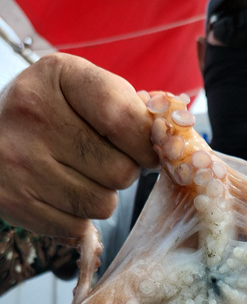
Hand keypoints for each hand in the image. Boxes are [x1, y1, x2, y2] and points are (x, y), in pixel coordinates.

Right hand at [0, 53, 157, 237]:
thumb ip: (128, 109)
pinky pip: (78, 226)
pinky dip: (78, 217)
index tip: (149, 149)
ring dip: (102, 197)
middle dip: (123, 171)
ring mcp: (19, 162)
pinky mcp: (13, 201)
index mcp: (58, 77)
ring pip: (104, 205)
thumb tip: (173, 142)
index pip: (126, 119)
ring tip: (78, 176)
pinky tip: (60, 194)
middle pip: (121, 171)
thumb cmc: (52, 113)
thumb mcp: (82, 90)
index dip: (148, 144)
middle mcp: (33, 116)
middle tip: (100, 160)